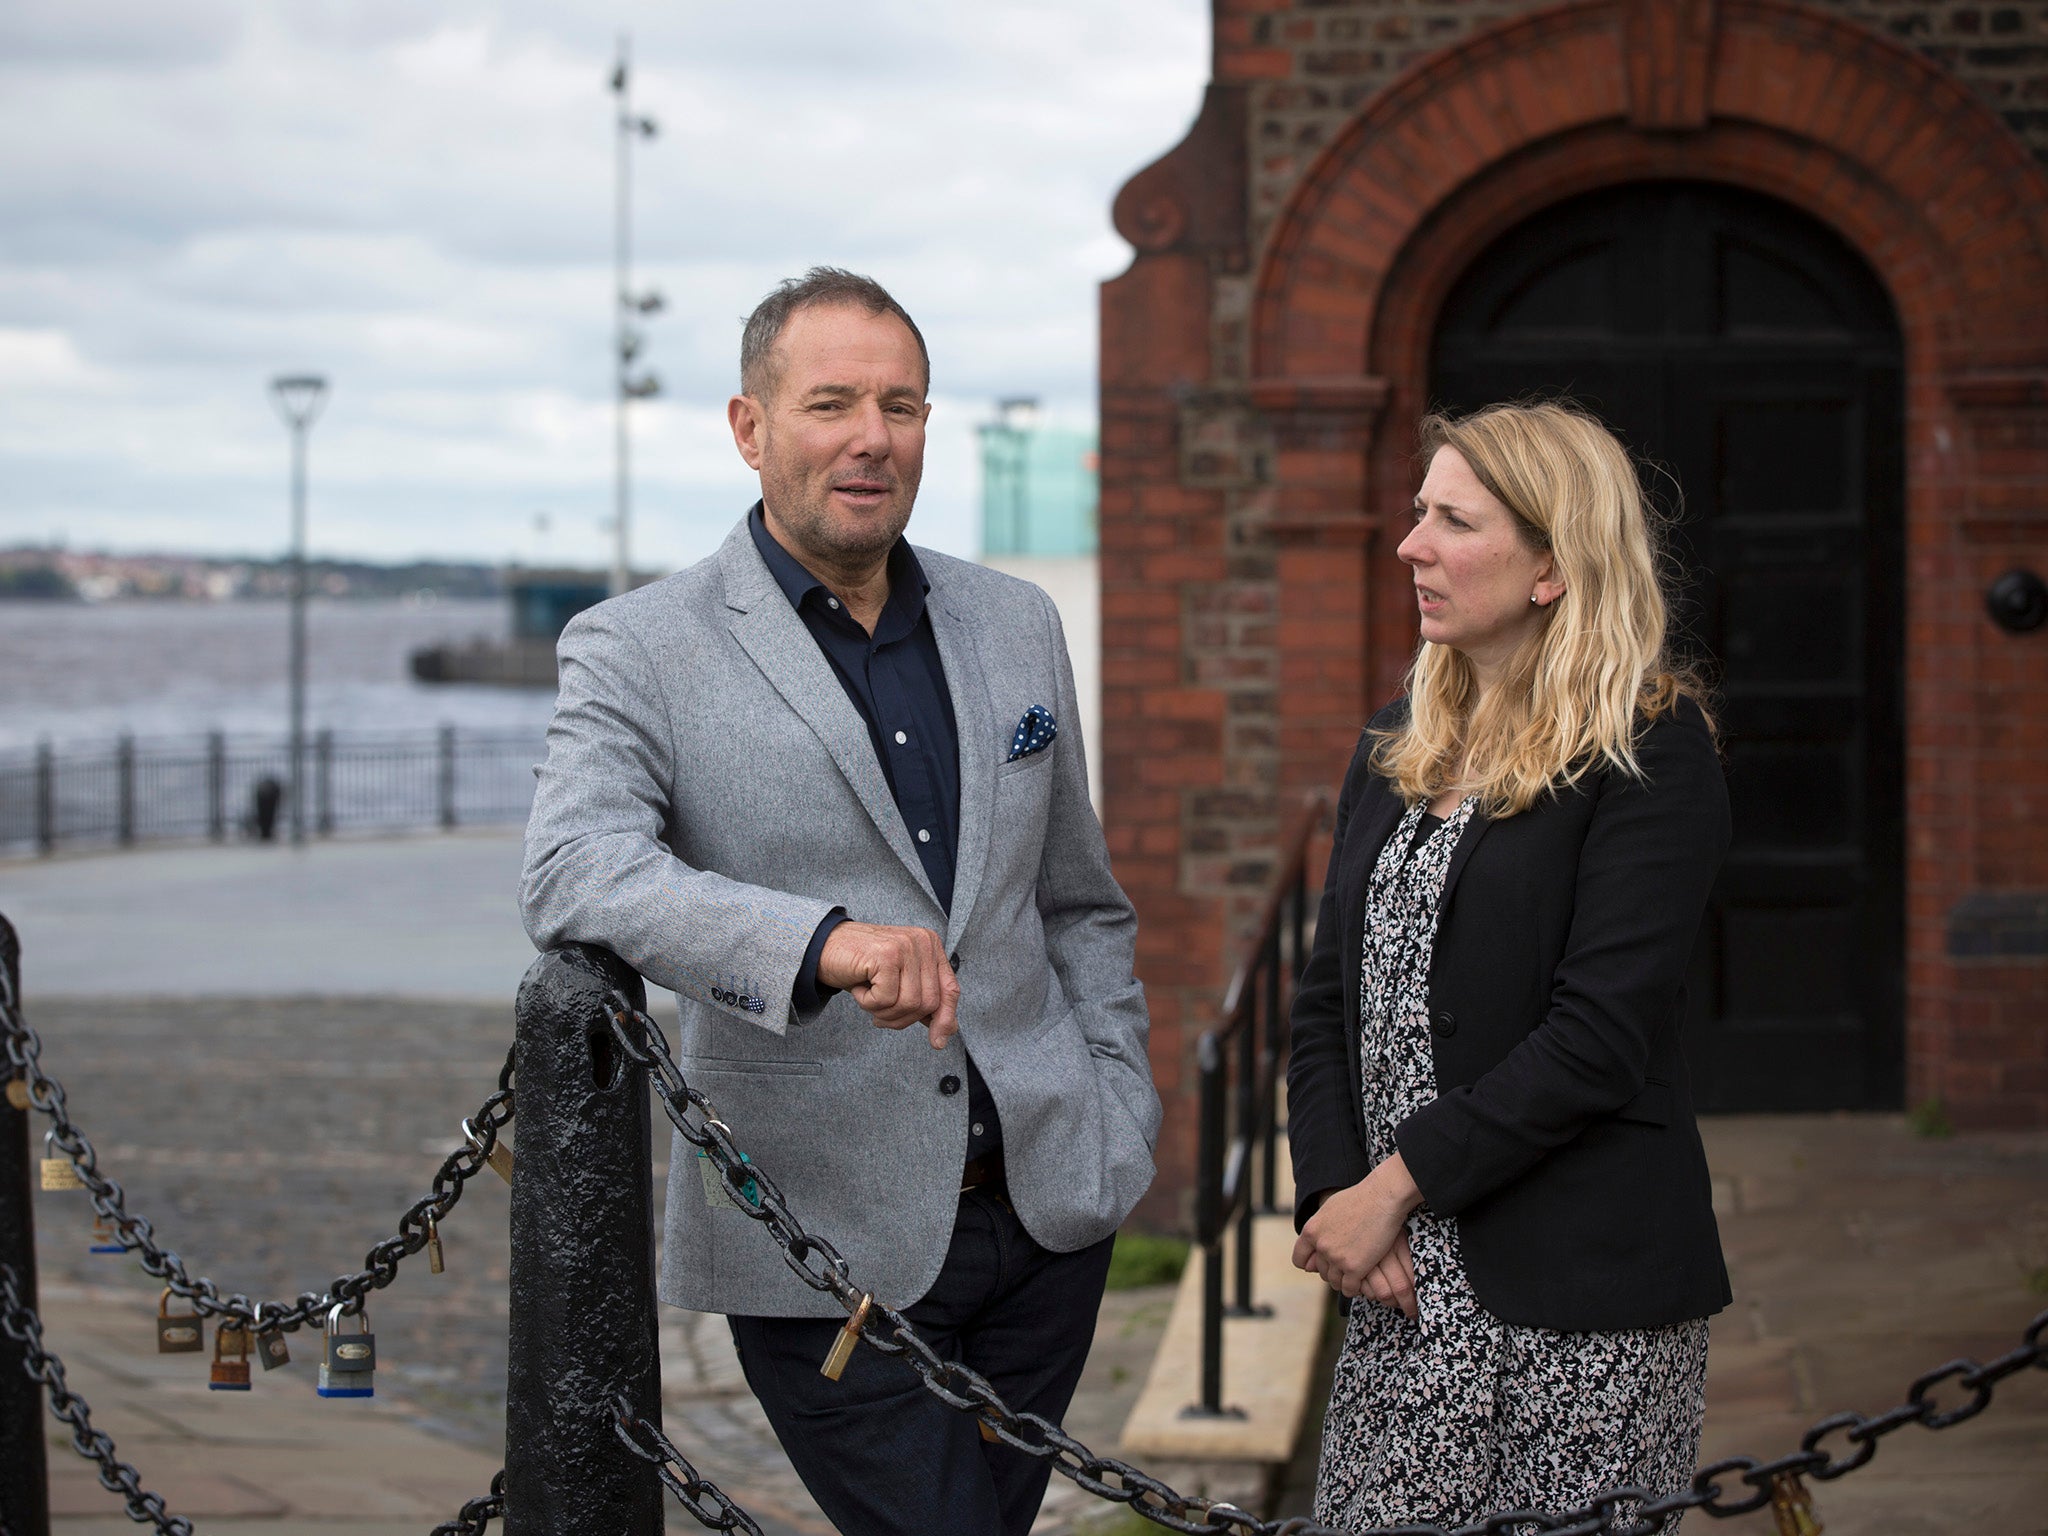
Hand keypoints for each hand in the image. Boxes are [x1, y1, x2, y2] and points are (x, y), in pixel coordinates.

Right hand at [817, 922, 959, 1047]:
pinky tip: (860, 988)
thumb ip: (922, 1001)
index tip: (937, 1042)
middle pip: (929, 1002)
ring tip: (869, 998)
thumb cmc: (861, 967)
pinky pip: (886, 999)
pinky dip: (869, 1003)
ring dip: (884, 1012)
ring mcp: (905, 946)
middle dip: (902, 1018)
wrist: (824, 948)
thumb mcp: (898, 983)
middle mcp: (922, 942)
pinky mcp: (886, 955)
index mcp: (931, 946)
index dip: (945, 1018)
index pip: (950, 989)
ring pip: (909, 1003)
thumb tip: (946, 1031)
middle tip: (880, 1013)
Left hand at [1291, 1153, 1422, 1311]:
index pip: (1299, 1259)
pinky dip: (1355, 1288)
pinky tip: (1362, 1280)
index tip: (1321, 1263)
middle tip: (1346, 1267)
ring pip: (1334, 1282)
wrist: (1382, 1197)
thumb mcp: (1330, 1209)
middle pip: (1321, 1271)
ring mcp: (1337, 1258)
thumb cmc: (1360, 1199)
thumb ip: (1319, 1228)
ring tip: (1354, 1275)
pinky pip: (1349, 1288)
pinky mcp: (1355, 1268)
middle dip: (1332, 1271)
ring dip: (1344, 1280)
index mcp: (1311, 1231)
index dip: (1310, 1263)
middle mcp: (1321, 1246)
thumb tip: (1312, 1243)